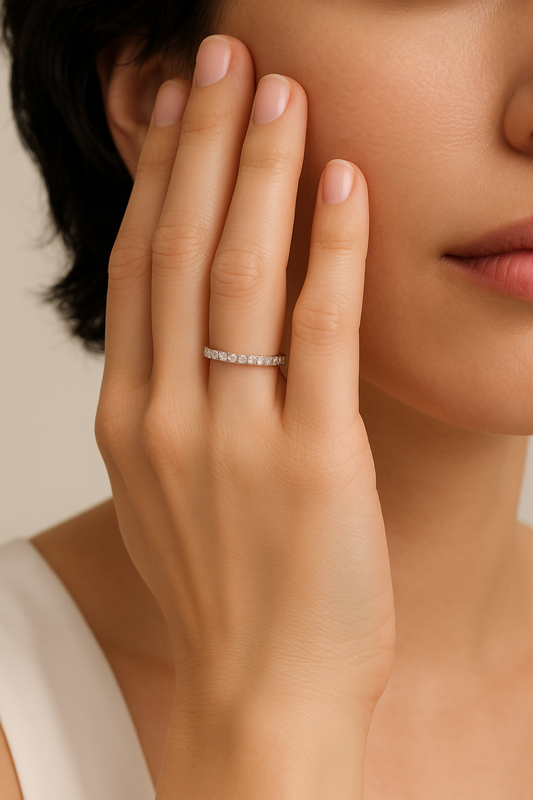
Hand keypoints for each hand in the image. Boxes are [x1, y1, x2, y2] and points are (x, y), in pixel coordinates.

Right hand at [95, 34, 394, 796]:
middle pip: (179, 249)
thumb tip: (199, 322)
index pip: (139, 268)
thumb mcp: (174, 489)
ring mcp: (234, 438)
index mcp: (132, 419)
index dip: (157, 178)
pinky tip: (341, 185)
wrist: (262, 693)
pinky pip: (317, 334)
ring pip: (238, 275)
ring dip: (259, 173)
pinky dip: (328, 251)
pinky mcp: (312, 462)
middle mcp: (168, 415)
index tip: (178, 108)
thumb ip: (179, 403)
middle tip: (224, 60)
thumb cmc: (227, 592)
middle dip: (204, 144)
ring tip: (279, 93)